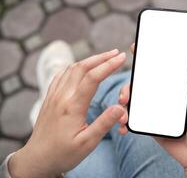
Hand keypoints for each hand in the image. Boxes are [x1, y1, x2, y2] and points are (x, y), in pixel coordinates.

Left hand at [9, 49, 126, 177]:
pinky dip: (75, 67)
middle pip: (82, 67)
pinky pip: (61, 75)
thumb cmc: (63, 153)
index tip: (122, 58)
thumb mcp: (87, 143)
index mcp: (72, 106)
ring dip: (89, 60)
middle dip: (101, 57)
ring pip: (71, 69)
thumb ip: (104, 123)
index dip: (109, 65)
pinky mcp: (50, 98)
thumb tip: (120, 107)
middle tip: (116, 53)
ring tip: (103, 57)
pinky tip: (81, 68)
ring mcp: (54, 96)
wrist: (37, 158)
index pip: (93, 78)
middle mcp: (62, 97)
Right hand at [118, 44, 186, 177]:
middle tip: (126, 93)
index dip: (145, 59)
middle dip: (128, 85)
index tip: (136, 48)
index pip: (157, 71)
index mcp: (172, 89)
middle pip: (139, 85)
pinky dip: (124, 121)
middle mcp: (160, 97)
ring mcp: (152, 111)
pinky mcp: (148, 125)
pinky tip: (123, 125)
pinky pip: (133, 119)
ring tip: (123, 109)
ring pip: (132, 101)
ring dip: (123, 102)